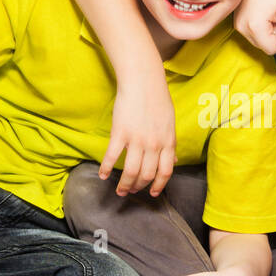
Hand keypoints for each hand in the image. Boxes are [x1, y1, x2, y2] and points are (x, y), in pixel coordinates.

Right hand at [101, 71, 175, 196]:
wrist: (143, 82)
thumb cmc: (158, 100)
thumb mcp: (170, 123)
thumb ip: (170, 144)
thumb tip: (173, 160)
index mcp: (168, 142)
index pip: (165, 172)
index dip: (158, 185)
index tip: (152, 193)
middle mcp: (154, 144)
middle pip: (147, 175)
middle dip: (139, 187)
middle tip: (131, 191)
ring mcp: (137, 140)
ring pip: (131, 171)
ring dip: (124, 184)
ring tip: (119, 190)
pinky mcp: (120, 133)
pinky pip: (112, 157)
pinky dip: (106, 169)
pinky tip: (103, 175)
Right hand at [234, 0, 275, 54]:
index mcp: (254, 27)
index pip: (273, 49)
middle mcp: (241, 28)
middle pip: (264, 46)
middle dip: (273, 35)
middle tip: (274, 15)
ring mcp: (236, 25)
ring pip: (258, 41)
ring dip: (266, 31)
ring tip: (267, 13)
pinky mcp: (235, 22)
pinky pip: (251, 33)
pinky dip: (259, 27)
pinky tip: (260, 12)